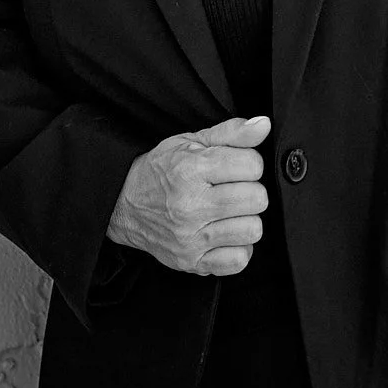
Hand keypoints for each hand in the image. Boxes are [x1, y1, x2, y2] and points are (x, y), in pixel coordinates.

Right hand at [108, 113, 271, 277]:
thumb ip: (232, 132)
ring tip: (231, 212)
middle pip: (257, 199)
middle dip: (251, 190)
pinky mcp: (193, 262)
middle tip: (234, 188)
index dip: (250, 162)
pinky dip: (238, 247)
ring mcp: (191, 238)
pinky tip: (226, 233)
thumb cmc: (161, 171)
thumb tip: (263, 125)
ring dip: (247, 219)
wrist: (124, 204)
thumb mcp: (191, 141)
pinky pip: (239, 260)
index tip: (238, 166)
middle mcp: (191, 205)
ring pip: (252, 230)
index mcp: (191, 170)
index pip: (252, 165)